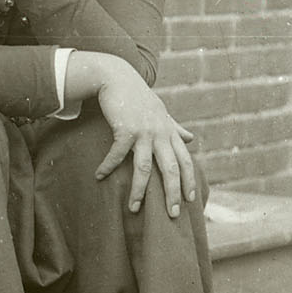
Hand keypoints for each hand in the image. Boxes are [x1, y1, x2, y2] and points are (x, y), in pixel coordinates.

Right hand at [91, 65, 197, 218]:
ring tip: (134, 209)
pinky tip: (99, 176)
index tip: (191, 199)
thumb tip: (192, 138)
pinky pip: (117, 154)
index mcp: (169, 132)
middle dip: (172, 193)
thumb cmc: (139, 97)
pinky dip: (108, 166)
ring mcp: (143, 132)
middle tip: (172, 215)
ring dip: (139, 191)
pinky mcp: (124, 130)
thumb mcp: (161, 112)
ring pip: (144, 168)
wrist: (117, 77)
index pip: (185, 160)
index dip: (189, 180)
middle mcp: (160, 134)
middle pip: (171, 168)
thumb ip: (175, 127)